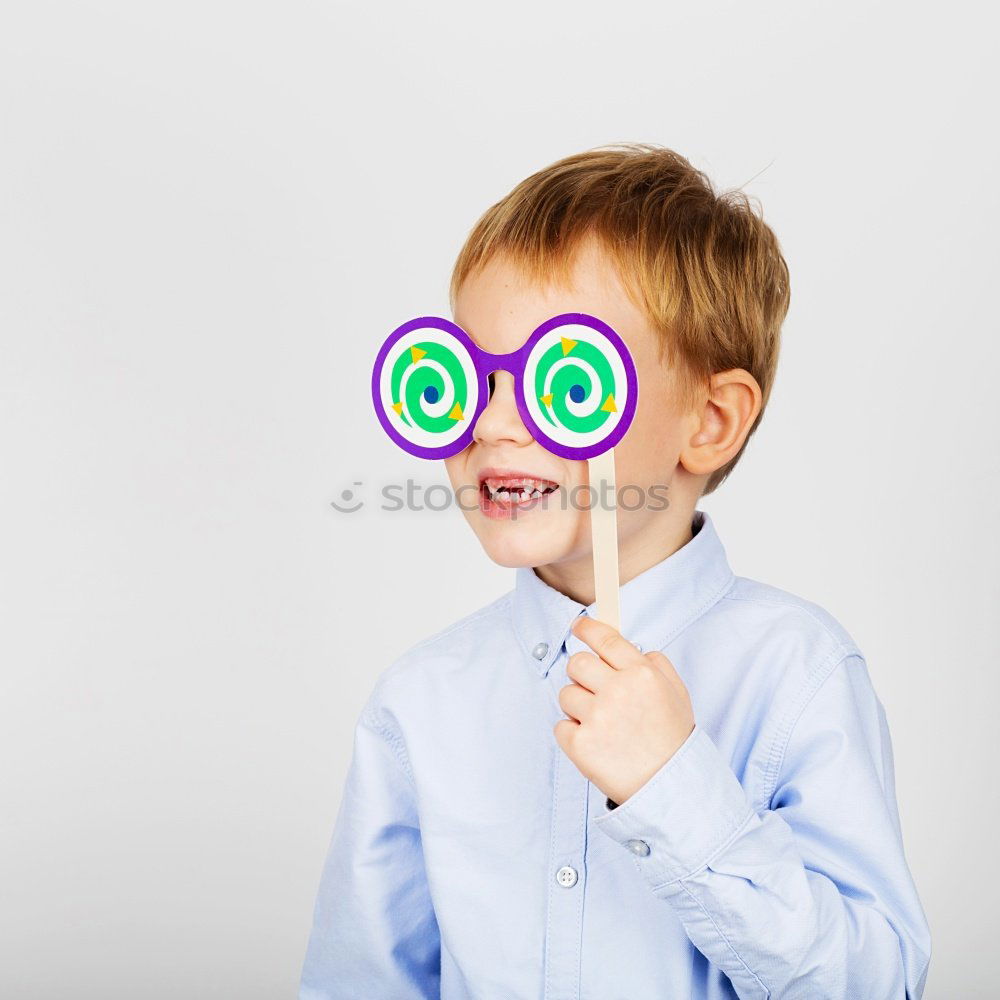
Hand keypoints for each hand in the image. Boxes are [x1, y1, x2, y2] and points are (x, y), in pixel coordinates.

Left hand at [553, 616, 694, 805]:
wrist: (671, 789)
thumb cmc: (673, 740)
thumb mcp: (677, 692)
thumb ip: (655, 664)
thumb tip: (633, 646)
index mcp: (642, 674)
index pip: (605, 639)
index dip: (587, 629)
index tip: (578, 626)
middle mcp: (618, 691)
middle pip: (577, 663)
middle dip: (582, 674)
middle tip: (595, 691)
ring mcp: (597, 718)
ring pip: (566, 694)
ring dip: (579, 707)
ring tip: (603, 726)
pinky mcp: (580, 744)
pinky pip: (561, 726)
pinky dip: (573, 735)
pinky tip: (596, 744)